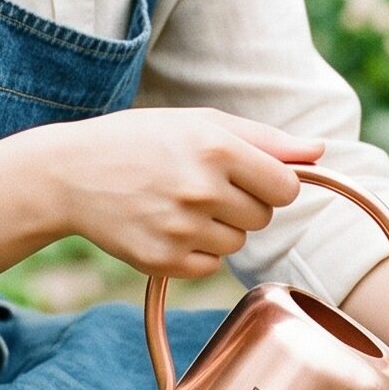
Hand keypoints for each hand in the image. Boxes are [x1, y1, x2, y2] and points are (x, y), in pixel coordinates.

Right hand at [31, 107, 323, 280]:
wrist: (70, 174)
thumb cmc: (143, 141)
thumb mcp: (201, 123)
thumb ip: (265, 140)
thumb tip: (318, 152)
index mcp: (217, 148)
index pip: (287, 187)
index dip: (273, 183)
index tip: (251, 176)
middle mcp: (201, 189)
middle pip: (265, 216)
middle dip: (244, 203)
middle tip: (203, 186)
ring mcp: (180, 228)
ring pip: (238, 242)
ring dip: (220, 227)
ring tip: (179, 203)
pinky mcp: (162, 260)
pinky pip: (210, 265)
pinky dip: (197, 251)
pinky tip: (167, 226)